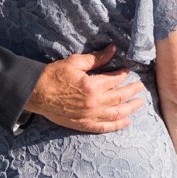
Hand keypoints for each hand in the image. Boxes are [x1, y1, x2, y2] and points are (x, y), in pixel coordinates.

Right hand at [24, 44, 144, 132]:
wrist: (36, 93)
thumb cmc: (54, 75)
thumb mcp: (75, 62)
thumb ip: (96, 58)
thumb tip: (112, 50)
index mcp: (92, 86)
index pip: (115, 79)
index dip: (123, 74)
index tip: (127, 70)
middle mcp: (94, 103)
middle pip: (119, 97)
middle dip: (132, 90)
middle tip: (140, 86)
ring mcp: (89, 116)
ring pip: (116, 114)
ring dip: (130, 108)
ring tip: (139, 103)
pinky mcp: (83, 125)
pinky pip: (104, 127)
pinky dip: (116, 125)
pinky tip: (126, 122)